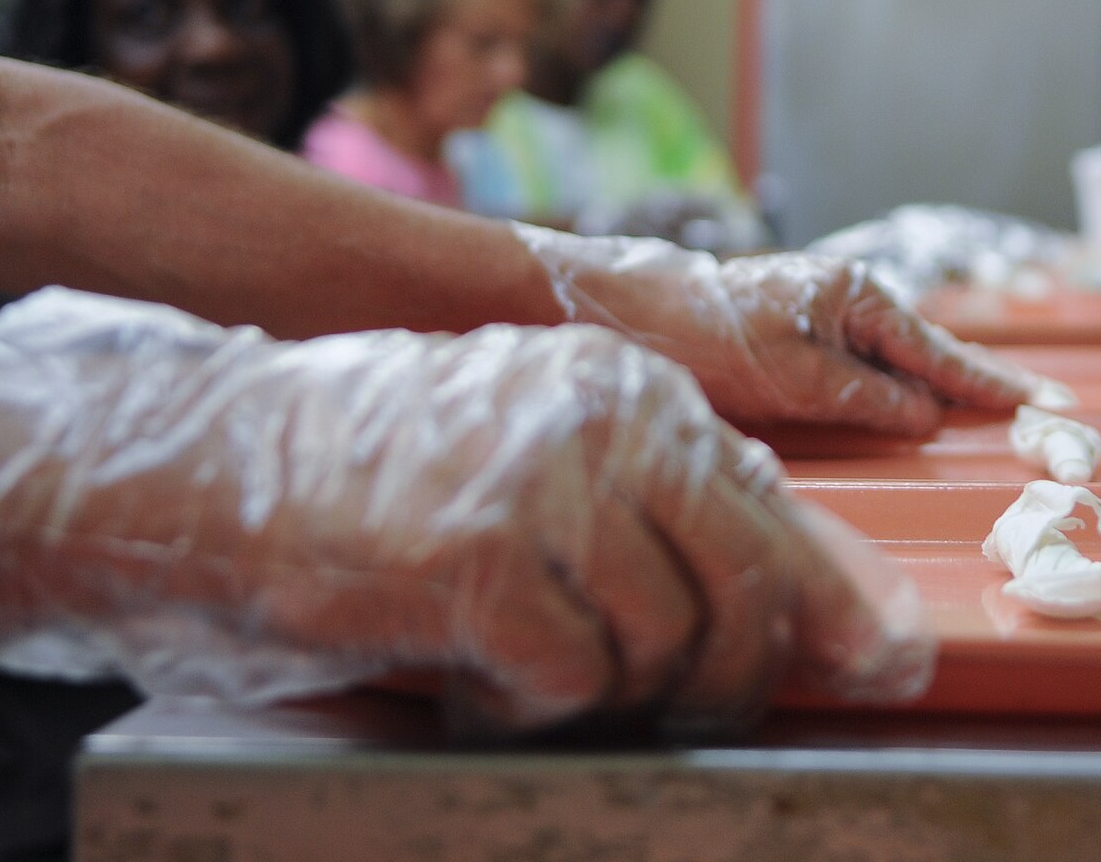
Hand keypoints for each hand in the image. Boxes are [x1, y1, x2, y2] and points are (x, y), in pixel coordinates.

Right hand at [0, 290, 931, 732]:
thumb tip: (813, 604)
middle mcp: (609, 419)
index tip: (887, 663)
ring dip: (615, 695)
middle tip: (697, 711)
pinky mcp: (484, 558)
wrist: (214, 469)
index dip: (834, 600)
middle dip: (739, 673)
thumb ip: (661, 509)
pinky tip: (481, 684)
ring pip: (665, 643)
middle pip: (745, 584)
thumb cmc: (385, 475)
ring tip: (537, 675)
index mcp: (633, 389)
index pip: (774, 507)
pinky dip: (534, 708)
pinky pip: (573, 680)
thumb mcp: (541, 459)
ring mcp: (548, 484)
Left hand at [514, 226, 1044, 434]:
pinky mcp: (800, 333)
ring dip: (934, 389)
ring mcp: (824, 313)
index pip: (939, 355)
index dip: (990, 386)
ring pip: (895, 362)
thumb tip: (926, 418)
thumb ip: (869, 399)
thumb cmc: (710, 339)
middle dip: (976, 383)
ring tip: (988, 411)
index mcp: (858, 299)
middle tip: (1036, 409)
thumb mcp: (797, 380)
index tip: (1042, 404)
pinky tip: (909, 405)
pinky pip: (865, 366)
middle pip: (926, 354)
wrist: (633, 313)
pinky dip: (893, 387)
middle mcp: (849, 298)